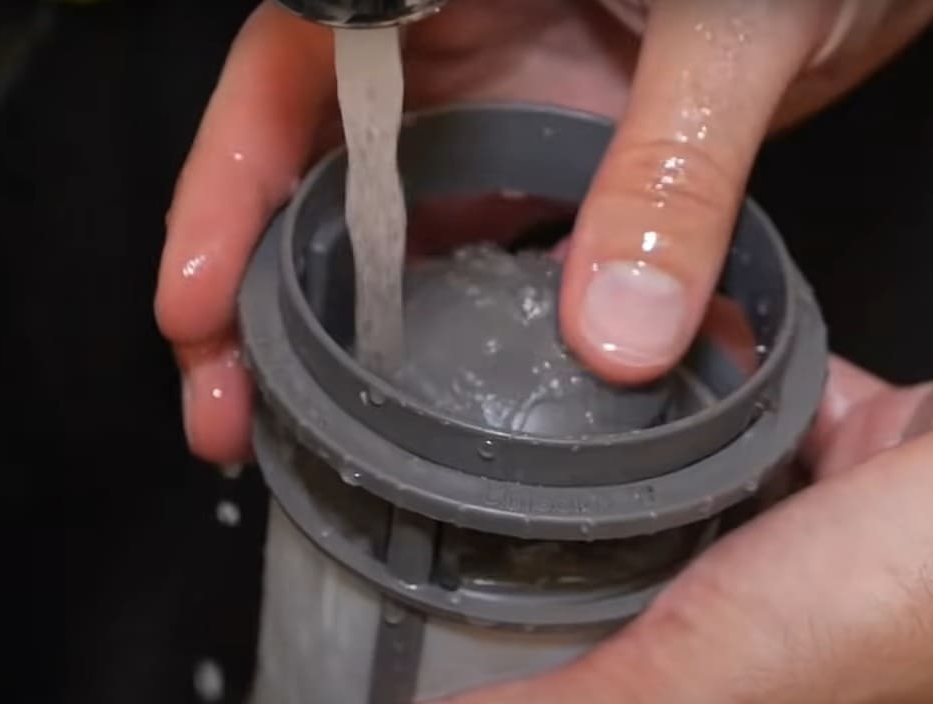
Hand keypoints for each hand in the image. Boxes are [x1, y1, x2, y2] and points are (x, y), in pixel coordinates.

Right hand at [154, 0, 932, 464]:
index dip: (225, 185)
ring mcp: (515, 94)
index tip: (199, 298)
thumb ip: (672, 172)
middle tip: (231, 408)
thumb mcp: (733, 28)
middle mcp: (461, 29)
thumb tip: (618, 327)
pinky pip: (491, 240)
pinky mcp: (574, 150)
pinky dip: (462, 319)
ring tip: (306, 434)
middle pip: (312, 160)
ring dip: (345, 323)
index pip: (293, 67)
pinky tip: (441, 399)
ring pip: (392, 214)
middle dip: (256, 285)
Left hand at [285, 323, 932, 703]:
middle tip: (462, 492)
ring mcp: (837, 547)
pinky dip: (726, 382)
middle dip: (566, 562)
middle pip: (644, 611)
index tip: (420, 632)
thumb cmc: (930, 603)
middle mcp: (792, 651)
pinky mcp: (874, 448)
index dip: (511, 697)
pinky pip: (771, 410)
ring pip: (702, 504)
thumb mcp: (674, 698)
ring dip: (641, 465)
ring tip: (542, 410)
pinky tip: (668, 348)